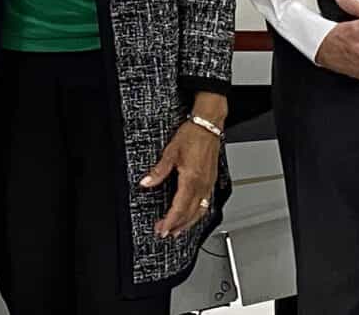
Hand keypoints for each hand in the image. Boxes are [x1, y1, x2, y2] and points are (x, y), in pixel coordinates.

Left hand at [142, 118, 221, 237]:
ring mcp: (209, 183)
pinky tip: (193, 214)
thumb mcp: (171, 152)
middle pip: (190, 213)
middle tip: (165, 232)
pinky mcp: (212, 180)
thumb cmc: (193, 135)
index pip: (179, 208)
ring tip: (178, 230)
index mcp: (191, 179)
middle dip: (177, 226)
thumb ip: (158, 171)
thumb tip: (146, 182)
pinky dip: (198, 213)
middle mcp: (202, 184)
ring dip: (188, 223)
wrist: (209, 126)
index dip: (170, 221)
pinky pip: (206, 202)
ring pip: (200, 210)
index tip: (162, 229)